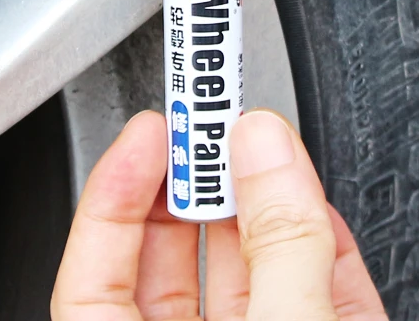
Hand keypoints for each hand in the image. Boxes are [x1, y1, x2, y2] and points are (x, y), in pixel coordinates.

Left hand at [51, 109, 385, 320]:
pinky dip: (323, 246)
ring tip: (270, 145)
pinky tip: (321, 204)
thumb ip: (280, 244)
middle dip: (203, 185)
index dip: (116, 196)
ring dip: (268, 203)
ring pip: (254, 275)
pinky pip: (316, 295)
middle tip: (215, 123)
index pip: (95, 282)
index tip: (151, 130)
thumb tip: (263, 146)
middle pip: (180, 267)